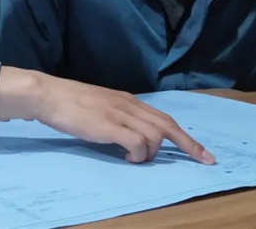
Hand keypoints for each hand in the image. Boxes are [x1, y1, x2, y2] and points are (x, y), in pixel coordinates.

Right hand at [0, 66, 215, 164]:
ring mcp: (120, 115)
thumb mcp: (101, 105)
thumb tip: (129, 134)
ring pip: (155, 135)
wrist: (49, 94)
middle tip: (205, 161)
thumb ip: (118, 115)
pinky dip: (138, 153)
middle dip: (190, 145)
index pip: (164, 118)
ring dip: (152, 152)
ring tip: (135, 158)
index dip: (186, 136)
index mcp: (129, 100)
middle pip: (168, 125)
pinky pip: (137, 142)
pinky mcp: (109, 126)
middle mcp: (130, 105)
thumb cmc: (69, 101)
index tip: (202, 152)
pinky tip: (127, 157)